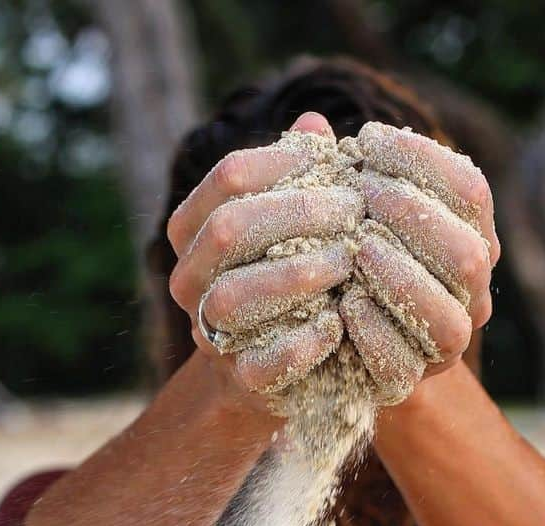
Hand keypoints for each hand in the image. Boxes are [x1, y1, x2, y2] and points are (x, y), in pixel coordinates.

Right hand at [167, 112, 359, 401]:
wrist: (282, 370)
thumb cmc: (292, 277)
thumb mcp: (294, 224)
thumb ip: (299, 178)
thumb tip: (313, 125)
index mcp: (193, 230)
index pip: (228, 178)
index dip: (284, 163)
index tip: (338, 164)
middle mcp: (189, 281)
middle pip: (227, 229)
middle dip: (297, 215)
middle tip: (354, 210)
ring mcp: (210, 334)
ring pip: (233, 296)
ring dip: (296, 275)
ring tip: (347, 262)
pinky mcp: (241, 381)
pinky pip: (262, 362)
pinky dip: (304, 342)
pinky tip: (339, 322)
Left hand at [344, 121, 499, 394]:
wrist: (323, 338)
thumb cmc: (334, 254)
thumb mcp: (336, 208)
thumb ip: (333, 174)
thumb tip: (309, 126)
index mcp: (466, 236)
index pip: (470, 191)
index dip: (423, 160)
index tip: (368, 141)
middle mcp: (470, 292)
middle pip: (470, 254)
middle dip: (415, 217)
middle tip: (364, 192)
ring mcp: (445, 343)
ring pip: (449, 319)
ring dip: (402, 277)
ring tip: (357, 248)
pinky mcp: (412, 382)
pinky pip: (406, 366)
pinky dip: (376, 333)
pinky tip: (344, 305)